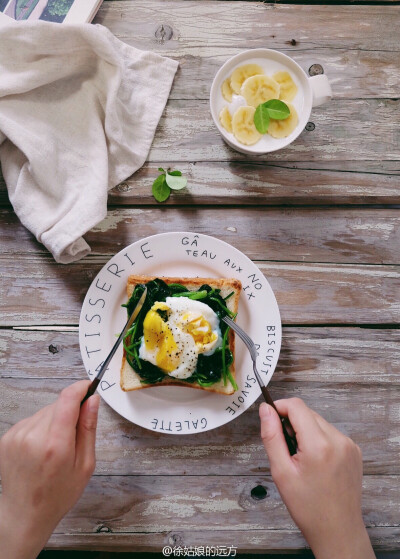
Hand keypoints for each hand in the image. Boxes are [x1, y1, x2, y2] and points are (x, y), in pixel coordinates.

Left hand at [0, 380, 99, 558]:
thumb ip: (88, 428)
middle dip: (70, 412)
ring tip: (55, 447)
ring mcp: (17, 436)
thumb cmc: (59, 494)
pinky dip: (40, 428)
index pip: (68, 399)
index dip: (80, 387)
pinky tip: (41, 449)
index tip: (89, 386)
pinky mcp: (7, 438)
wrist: (25, 514)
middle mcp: (33, 437)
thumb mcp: (85, 464)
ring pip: (44, 412)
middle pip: (58, 405)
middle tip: (73, 436)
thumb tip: (93, 400)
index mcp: (56, 445)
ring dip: (54, 420)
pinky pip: (32, 420)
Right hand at [259, 398, 374, 558]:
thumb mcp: (281, 471)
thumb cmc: (307, 506)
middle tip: (286, 450)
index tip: (270, 420)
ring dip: (306, 432)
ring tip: (302, 459)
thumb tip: (265, 409)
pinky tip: (316, 462)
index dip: (279, 407)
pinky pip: (331, 433)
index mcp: (318, 444)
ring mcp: (349, 445)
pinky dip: (319, 440)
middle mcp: (338, 440)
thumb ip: (272, 436)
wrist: (337, 530)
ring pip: (319, 422)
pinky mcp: (354, 451)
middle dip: (292, 423)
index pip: (296, 406)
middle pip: (308, 413)